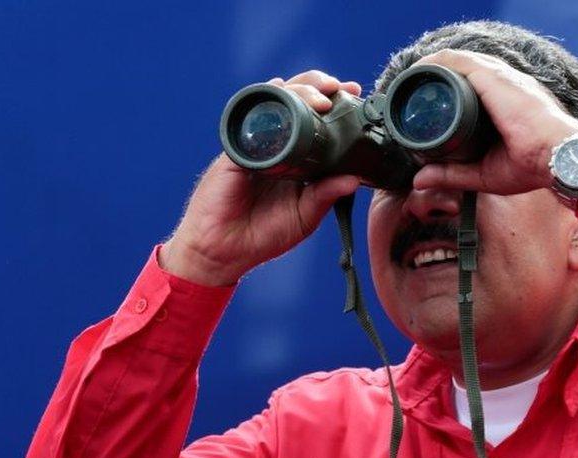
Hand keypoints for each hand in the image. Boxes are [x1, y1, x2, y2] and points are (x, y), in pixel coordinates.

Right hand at [160, 71, 362, 286]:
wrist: (222, 251)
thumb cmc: (263, 235)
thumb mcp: (304, 217)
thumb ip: (326, 196)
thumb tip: (355, 179)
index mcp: (297, 159)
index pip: (317, 121)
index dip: (335, 104)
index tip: (355, 93)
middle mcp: (278, 145)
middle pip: (297, 101)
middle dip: (318, 86)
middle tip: (339, 89)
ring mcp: (256, 144)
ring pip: (276, 102)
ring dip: (298, 89)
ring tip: (318, 95)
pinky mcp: (236, 150)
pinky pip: (250, 119)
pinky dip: (266, 102)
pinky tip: (279, 89)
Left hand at [410, 49, 577, 194]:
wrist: (560, 156)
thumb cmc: (534, 166)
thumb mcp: (483, 173)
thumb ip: (452, 175)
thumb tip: (420, 180)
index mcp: (508, 102)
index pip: (475, 86)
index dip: (451, 89)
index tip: (430, 101)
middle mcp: (505, 84)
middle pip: (465, 71)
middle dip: (438, 77)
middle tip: (415, 90)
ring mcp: (501, 78)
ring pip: (460, 63)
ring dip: (434, 67)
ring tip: (413, 78)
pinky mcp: (494, 79)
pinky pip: (460, 62)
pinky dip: (439, 63)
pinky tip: (422, 68)